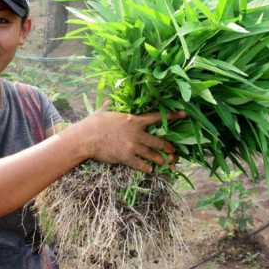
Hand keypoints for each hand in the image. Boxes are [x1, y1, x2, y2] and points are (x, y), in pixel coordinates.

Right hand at [70, 100, 186, 172]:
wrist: (85, 138)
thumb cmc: (93, 123)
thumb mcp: (103, 111)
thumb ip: (111, 105)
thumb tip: (111, 98)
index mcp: (133, 120)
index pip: (157, 117)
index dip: (172, 116)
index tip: (183, 114)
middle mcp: (136, 133)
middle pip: (158, 141)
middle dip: (168, 146)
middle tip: (174, 150)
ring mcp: (132, 146)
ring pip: (152, 154)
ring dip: (160, 159)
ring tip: (165, 162)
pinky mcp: (126, 158)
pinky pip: (141, 165)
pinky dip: (146, 168)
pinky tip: (149, 169)